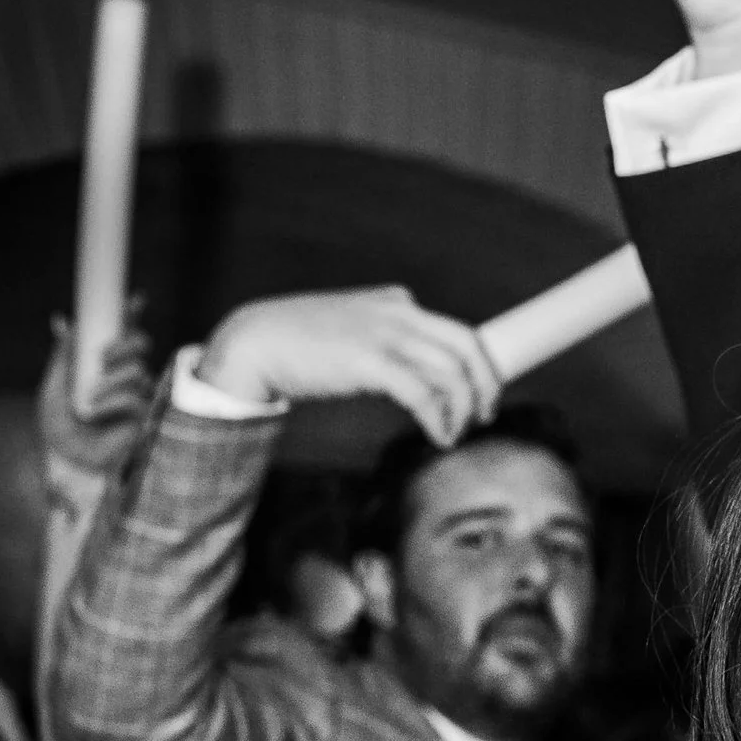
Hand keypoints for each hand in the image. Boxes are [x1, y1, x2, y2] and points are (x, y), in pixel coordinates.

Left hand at [40, 309, 153, 482]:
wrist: (66, 458)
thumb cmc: (59, 424)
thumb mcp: (55, 385)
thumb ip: (63, 356)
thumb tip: (62, 321)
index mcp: (103, 363)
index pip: (122, 332)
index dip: (131, 313)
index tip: (134, 299)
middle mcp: (124, 374)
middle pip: (140, 345)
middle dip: (125, 345)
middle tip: (102, 357)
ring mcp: (137, 395)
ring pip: (138, 371)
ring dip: (112, 381)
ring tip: (89, 398)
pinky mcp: (143, 418)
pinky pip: (136, 399)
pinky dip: (114, 402)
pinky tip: (95, 413)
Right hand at [197, 290, 502, 447]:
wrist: (256, 341)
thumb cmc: (301, 343)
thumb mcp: (355, 330)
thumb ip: (388, 340)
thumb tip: (417, 375)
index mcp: (398, 303)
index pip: (460, 332)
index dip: (482, 367)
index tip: (485, 394)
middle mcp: (399, 312)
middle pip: (468, 348)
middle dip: (485, 387)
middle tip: (484, 416)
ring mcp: (385, 334)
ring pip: (451, 373)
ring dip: (462, 410)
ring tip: (455, 433)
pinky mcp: (369, 361)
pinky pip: (423, 394)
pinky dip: (438, 420)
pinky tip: (437, 436)